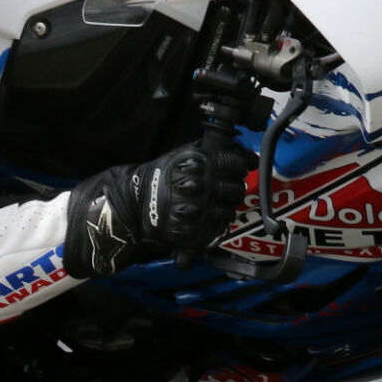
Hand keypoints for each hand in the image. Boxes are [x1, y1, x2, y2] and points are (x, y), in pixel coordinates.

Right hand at [65, 141, 254, 277]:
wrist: (135, 203)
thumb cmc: (161, 176)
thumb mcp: (182, 154)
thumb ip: (212, 150)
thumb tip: (246, 152)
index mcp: (198, 163)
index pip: (236, 163)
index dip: (239, 166)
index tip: (236, 169)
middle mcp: (199, 186)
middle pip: (236, 188)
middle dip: (233, 189)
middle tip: (224, 189)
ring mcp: (197, 210)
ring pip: (230, 211)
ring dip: (225, 208)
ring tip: (212, 204)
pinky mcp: (193, 232)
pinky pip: (217, 230)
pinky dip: (215, 225)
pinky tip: (206, 218)